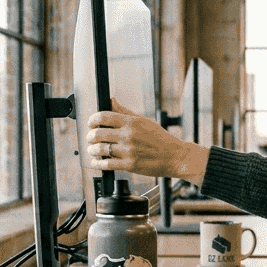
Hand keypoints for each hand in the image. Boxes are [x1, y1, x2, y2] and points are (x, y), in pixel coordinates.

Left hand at [87, 99, 209, 184]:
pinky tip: (97, 162)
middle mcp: (129, 135)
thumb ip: (125, 112)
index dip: (92, 120)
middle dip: (90, 136)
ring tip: (93, 150)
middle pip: (98, 133)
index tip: (91, 123)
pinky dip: (98, 163)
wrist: (175, 156)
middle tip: (90, 138)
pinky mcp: (130, 165)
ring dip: (92, 150)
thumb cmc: (161, 139)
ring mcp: (129, 151)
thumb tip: (111, 101)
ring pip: (100, 149)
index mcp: (132, 122)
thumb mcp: (144, 121)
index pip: (103, 116)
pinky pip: (107, 164)